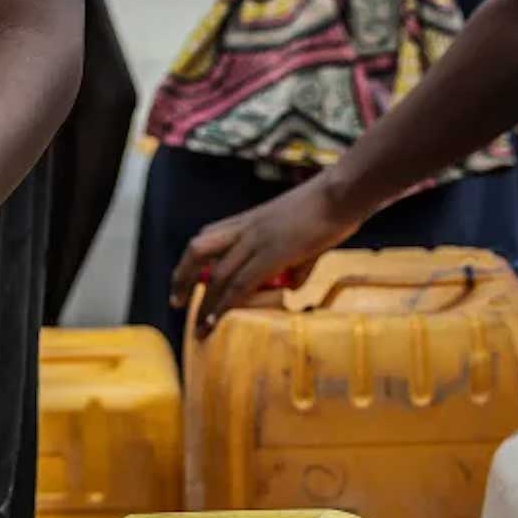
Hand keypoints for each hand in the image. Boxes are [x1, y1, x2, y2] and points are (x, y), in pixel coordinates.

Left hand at [170, 176, 358, 335]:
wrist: (340, 194)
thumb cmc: (328, 209)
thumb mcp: (302, 237)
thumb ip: (295, 264)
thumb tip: (291, 287)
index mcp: (249, 220)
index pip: (208, 238)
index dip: (191, 262)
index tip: (182, 282)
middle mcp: (246, 228)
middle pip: (199, 249)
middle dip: (183, 276)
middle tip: (176, 301)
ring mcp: (257, 240)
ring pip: (217, 273)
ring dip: (204, 301)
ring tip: (197, 323)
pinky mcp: (272, 254)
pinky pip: (241, 283)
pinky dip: (226, 304)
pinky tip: (218, 320)